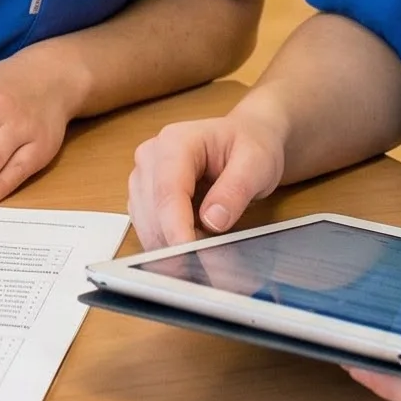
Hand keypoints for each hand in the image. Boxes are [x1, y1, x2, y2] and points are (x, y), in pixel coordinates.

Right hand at [126, 103, 288, 249]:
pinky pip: (149, 229)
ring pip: (147, 225)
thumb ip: (235, 190)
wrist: (249, 138)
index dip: (176, 227)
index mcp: (175, 142)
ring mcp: (144, 178)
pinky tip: (195, 243)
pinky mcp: (145, 198)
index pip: (167, 191)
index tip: (190, 255)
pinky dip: (169, 244)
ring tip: (210, 250)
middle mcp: (151, 157)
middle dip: (177, 242)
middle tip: (214, 262)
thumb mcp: (256, 163)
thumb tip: (212, 221)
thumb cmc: (251, 145)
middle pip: (152, 212)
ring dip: (173, 245)